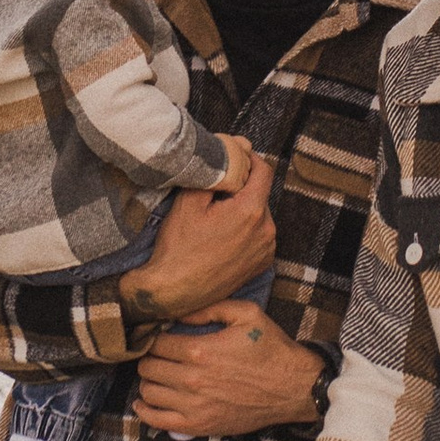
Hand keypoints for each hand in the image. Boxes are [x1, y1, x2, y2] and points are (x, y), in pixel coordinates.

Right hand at [122, 162, 275, 322]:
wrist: (173, 291)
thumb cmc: (178, 246)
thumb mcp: (189, 201)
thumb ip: (216, 171)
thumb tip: (235, 148)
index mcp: (251, 211)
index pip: (264, 170)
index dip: (249, 158)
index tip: (234, 158)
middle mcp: (266, 231)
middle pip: (260, 194)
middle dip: (242, 188)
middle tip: (214, 193)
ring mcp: (266, 250)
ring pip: (259, 215)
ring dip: (243, 210)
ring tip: (215, 219)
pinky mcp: (261, 264)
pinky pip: (258, 236)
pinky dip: (245, 230)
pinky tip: (222, 237)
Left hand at [132, 295, 321, 438]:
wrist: (293, 388)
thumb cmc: (271, 349)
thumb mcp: (247, 313)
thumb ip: (210, 307)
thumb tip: (178, 310)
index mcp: (200, 350)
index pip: (156, 343)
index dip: (154, 337)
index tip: (158, 336)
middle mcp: (192, 380)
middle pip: (148, 367)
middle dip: (149, 358)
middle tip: (157, 355)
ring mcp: (194, 406)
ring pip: (149, 392)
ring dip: (148, 381)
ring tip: (157, 375)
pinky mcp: (199, 425)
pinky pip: (157, 420)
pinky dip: (145, 411)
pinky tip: (145, 402)